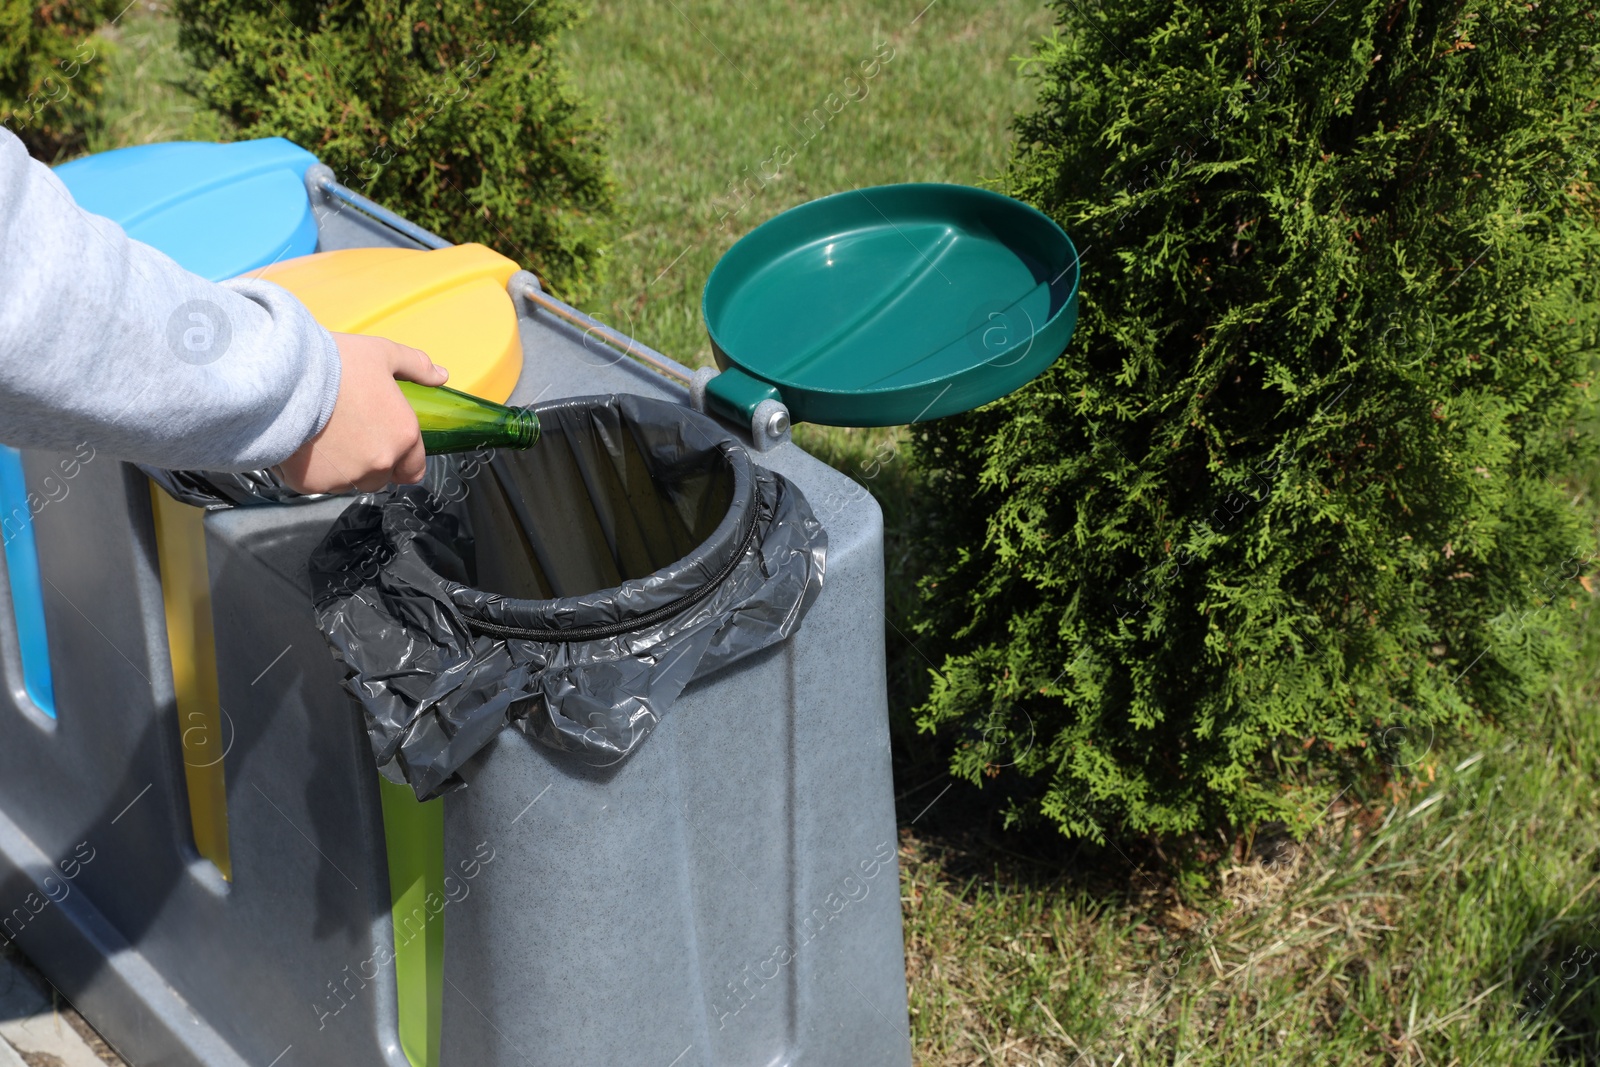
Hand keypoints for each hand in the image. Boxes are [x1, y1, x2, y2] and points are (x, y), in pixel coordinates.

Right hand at [278, 333, 448, 493]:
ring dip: (342, 467)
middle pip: (380, 477)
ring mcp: (345, 478)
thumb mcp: (383, 354)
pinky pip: (317, 482)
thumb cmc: (335, 363)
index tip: (385, 443)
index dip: (402, 459)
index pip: (413, 469)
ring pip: (349, 482)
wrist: (282, 377)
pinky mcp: (312, 484)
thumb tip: (442, 376)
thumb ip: (417, 367)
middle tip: (348, 431)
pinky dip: (312, 469)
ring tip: (324, 435)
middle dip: (369, 461)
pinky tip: (303, 442)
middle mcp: (379, 464)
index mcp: (403, 436)